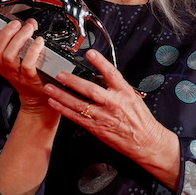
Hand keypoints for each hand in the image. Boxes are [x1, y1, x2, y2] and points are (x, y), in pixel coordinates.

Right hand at [0, 19, 55, 119]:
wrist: (39, 99)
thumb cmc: (31, 77)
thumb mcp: (21, 59)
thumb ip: (24, 40)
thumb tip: (29, 23)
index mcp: (1, 65)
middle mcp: (7, 70)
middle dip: (5, 34)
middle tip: (16, 24)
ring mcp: (17, 75)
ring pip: (10, 56)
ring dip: (19, 39)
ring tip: (28, 29)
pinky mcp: (30, 78)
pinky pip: (27, 64)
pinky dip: (33, 50)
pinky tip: (38, 42)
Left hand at [44, 49, 181, 187]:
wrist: (145, 141)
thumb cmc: (140, 120)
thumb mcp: (134, 97)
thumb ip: (118, 87)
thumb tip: (103, 76)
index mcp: (124, 93)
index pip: (112, 74)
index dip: (101, 62)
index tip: (90, 53)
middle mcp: (113, 104)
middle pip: (90, 90)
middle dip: (73, 81)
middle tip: (60, 74)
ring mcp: (104, 117)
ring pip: (79, 104)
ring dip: (62, 95)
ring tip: (50, 87)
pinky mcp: (97, 128)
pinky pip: (77, 118)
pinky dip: (64, 110)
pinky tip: (55, 103)